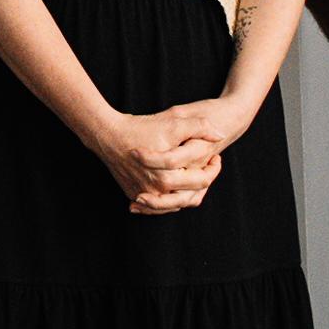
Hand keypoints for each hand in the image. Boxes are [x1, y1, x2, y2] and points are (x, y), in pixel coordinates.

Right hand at [90, 106, 221, 214]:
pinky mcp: (134, 194)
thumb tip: (221, 134)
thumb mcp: (173, 122)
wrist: (107, 136)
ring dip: (188, 193)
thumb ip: (200, 127)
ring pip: (175, 204)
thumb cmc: (140, 129)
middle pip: (191, 196)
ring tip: (195, 176)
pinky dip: (170, 199)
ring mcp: (144, 195)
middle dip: (204, 180)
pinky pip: (158, 205)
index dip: (214, 169)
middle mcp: (156, 191)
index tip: (216, 158)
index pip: (203, 181)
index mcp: (168, 177)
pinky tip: (177, 186)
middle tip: (210, 167)